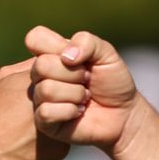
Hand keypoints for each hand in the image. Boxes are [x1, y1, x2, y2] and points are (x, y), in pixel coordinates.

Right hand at [25, 26, 141, 151]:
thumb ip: (86, 42)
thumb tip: (65, 57)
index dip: (54, 46)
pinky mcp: (44, 121)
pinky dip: (70, 111)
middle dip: (74, 74)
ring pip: (46, 89)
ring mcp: (41, 98)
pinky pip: (46, 112)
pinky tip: (78, 112)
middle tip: (87, 79)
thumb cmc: (112, 81)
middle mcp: (42, 74)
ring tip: (85, 97)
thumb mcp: (106, 53)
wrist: (124, 114)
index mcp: (52, 53)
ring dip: (75, 94)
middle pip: (41, 65)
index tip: (78, 58)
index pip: (34, 38)